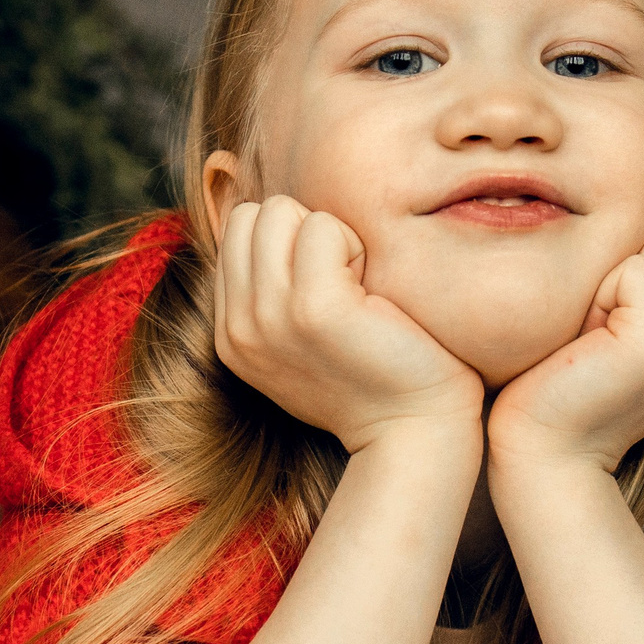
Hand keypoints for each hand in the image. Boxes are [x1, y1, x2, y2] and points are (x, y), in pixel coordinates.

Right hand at [213, 197, 484, 455]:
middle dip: (304, 231)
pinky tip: (373, 297)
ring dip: (330, 237)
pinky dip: (356, 246)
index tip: (326, 288)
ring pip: (282, 212)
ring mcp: (271, 318)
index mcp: (230, 333)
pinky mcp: (315, 308)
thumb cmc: (373, 376)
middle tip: (345, 285)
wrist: (413, 431)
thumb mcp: (297, 339)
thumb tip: (271, 221)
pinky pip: (323, 226)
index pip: (238, 230)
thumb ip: (272, 291)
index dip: (289, 242)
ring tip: (357, 290)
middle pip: (255, 214)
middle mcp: (240, 327)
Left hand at [487, 227, 643, 473]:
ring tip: (593, 340)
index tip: (611, 327)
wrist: (543, 453)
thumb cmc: (565, 384)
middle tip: (597, 334)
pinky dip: (600, 295)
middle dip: (628, 272)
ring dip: (612, 283)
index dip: (639, 270)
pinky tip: (587, 343)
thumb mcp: (625, 329)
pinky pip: (636, 268)